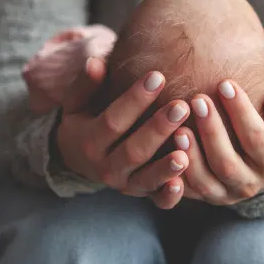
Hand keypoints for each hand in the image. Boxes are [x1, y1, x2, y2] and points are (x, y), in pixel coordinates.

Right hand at [55, 57, 190, 208]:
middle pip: (134, 150)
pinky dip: (169, 195)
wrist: (79, 159)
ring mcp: (125, 184)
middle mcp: (106, 167)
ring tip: (185, 151)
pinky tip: (183, 183)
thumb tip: (95, 63)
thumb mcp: (77, 102)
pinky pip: (157, 201)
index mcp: (90, 141)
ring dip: (166, 167)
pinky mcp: (143, 195)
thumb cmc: (86, 119)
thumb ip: (85, 84)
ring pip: (147, 178)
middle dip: (158, 128)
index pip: (113, 120)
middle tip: (183, 105)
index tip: (158, 76)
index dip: (135, 100)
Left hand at [177, 80, 263, 205]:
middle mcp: (251, 184)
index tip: (225, 83)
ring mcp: (227, 194)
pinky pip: (188, 192)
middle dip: (211, 131)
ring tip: (178, 128)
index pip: (257, 138)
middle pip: (227, 162)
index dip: (241, 111)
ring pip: (206, 181)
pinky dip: (175, 175)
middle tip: (198, 100)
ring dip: (191, 155)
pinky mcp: (207, 197)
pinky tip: (164, 152)